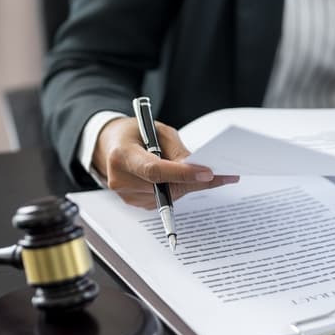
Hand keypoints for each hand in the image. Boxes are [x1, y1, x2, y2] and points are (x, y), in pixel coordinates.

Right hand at [93, 117, 238, 208]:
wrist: (110, 146)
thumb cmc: (135, 134)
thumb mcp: (156, 131)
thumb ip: (176, 149)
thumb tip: (199, 168)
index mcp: (122, 155)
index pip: (155, 170)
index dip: (182, 174)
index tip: (208, 173)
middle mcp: (120, 179)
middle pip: (165, 186)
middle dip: (195, 180)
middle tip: (224, 176)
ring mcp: (126, 195)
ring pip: (169, 195)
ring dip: (188, 185)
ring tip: (200, 173)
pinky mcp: (134, 204)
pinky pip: (164, 201)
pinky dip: (178, 189)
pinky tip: (182, 179)